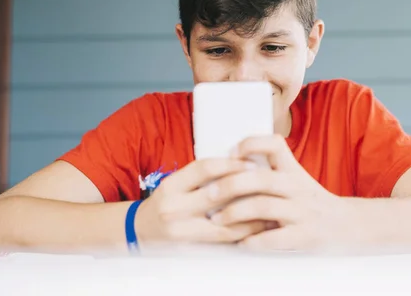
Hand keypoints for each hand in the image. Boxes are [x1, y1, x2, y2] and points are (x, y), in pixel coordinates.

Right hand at [134, 158, 268, 248]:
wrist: (142, 230)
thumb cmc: (166, 203)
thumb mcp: (177, 183)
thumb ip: (201, 176)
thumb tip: (239, 165)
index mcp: (171, 186)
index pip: (205, 169)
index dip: (230, 164)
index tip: (250, 163)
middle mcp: (173, 207)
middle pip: (217, 194)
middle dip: (246, 188)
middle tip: (267, 182)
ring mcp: (181, 230)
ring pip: (224, 222)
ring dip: (250, 214)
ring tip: (268, 205)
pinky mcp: (190, 247)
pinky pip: (223, 240)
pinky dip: (242, 232)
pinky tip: (256, 226)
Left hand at [207, 134, 348, 251]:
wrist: (346, 225)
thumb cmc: (310, 201)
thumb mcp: (296, 179)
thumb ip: (270, 172)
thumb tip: (227, 167)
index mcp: (293, 170)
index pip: (274, 145)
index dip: (251, 144)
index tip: (230, 154)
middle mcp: (297, 187)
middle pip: (260, 179)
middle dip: (229, 185)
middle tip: (209, 194)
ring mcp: (302, 211)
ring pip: (263, 206)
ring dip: (234, 213)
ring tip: (217, 219)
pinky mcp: (304, 235)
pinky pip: (274, 238)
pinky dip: (253, 241)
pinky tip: (240, 243)